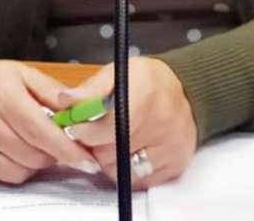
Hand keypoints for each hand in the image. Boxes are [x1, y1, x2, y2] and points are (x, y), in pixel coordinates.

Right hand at [0, 60, 102, 184]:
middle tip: (54, 142)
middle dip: (51, 153)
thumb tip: (80, 115)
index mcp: (1, 95)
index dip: (66, 148)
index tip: (86, 160)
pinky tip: (13, 152)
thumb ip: (54, 94)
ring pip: (17, 171)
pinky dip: (14, 168)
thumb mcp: (25, 75)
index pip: (39, 130)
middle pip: (31, 154)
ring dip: (33, 164)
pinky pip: (0, 178)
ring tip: (30, 144)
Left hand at [58, 56, 197, 189]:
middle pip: (109, 152)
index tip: (78, 128)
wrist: (188, 91)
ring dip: (111, 160)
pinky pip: (138, 180)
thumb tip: (65, 100)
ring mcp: (170, 146)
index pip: (104, 127)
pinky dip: (130, 170)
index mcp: (143, 93)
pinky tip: (134, 151)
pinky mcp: (175, 164)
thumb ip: (90, 89)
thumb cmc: (148, 82)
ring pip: (121, 170)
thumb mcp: (118, 73)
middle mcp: (161, 121)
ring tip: (117, 141)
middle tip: (100, 133)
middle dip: (97, 145)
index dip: (85, 131)